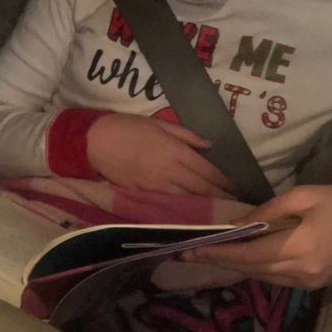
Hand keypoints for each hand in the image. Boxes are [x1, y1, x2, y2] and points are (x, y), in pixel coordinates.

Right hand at [86, 113, 233, 198]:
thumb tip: (208, 145)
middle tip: (234, 202)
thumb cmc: (127, 126)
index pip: (206, 169)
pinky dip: (183, 205)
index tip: (235, 186)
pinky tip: (191, 208)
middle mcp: (169, 170)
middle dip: (219, 195)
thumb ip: (185, 134)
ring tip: (218, 209)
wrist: (96, 141)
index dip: (222, 180)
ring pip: (187, 198)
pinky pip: (169, 201)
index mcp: (174, 150)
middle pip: (200, 187)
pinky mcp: (144, 193)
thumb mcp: (158, 123)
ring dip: (204, 204)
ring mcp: (156, 185)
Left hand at [182, 185, 331, 287]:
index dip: (219, 253)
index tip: (192, 248)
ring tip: (210, 253)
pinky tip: (242, 257)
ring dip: (236, 266)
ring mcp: (309, 282)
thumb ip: (267, 211)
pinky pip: (277, 278)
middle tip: (191, 252)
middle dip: (220, 261)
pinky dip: (256, 268)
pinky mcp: (315, 283)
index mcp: (299, 248)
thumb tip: (238, 223)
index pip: (248, 254)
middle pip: (251, 269)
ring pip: (262, 276)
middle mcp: (301, 272)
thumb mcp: (303, 196)